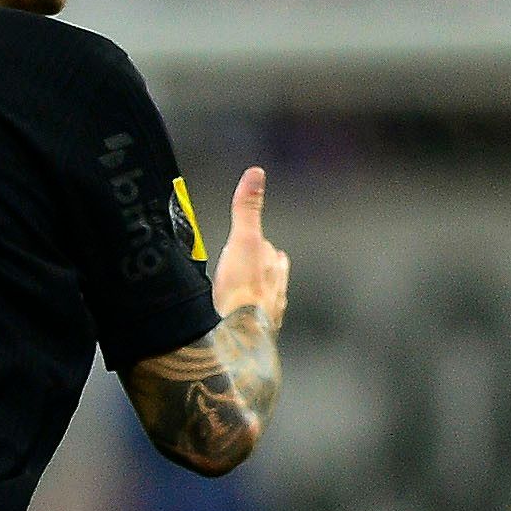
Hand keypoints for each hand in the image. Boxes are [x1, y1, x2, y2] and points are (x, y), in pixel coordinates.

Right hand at [214, 166, 286, 331]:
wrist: (238, 335)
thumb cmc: (241, 292)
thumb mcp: (243, 240)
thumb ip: (247, 209)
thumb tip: (256, 176)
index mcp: (274, 266)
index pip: (270, 250)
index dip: (258, 245)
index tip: (250, 243)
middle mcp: (275, 290)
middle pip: (269, 275)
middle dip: (257, 271)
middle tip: (240, 269)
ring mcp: (266, 312)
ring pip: (263, 299)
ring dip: (252, 295)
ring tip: (238, 295)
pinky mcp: (254, 333)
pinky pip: (251, 321)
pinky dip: (244, 318)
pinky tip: (234, 320)